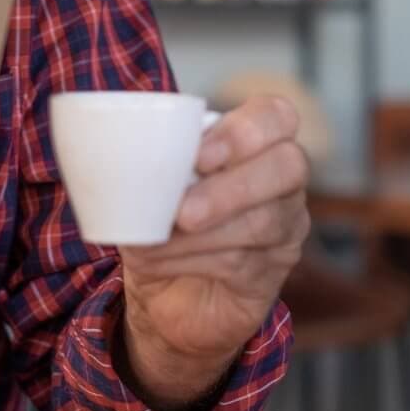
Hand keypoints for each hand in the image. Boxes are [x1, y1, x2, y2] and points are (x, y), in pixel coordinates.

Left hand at [118, 96, 308, 410]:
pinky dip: (192, 260)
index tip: (199, 156)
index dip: (246, 131)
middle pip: (287, 167)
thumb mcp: (151, 184)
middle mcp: (283, 181)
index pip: (277, 115)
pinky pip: (243, 262)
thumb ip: (151, 162)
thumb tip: (122, 154)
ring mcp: (285, 228)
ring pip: (262, 222)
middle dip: (231, 188)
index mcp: (256, 143)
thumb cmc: (161, 222)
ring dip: (200, 235)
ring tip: (157, 240)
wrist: (164, 294)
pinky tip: (158, 262)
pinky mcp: (273, 274)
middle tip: (183, 211)